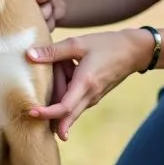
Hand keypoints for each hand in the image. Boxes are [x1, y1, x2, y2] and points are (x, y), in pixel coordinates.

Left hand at [25, 29, 154, 139]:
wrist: (134, 51)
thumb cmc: (106, 44)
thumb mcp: (78, 43)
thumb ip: (53, 51)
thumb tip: (29, 55)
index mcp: (86, 83)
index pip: (65, 107)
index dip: (47, 113)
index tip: (32, 113)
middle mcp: (90, 95)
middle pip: (67, 117)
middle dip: (49, 120)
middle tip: (30, 116)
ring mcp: (94, 98)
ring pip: (70, 109)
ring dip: (57, 101)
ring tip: (54, 79)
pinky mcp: (94, 96)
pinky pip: (76, 102)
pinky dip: (65, 96)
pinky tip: (62, 79)